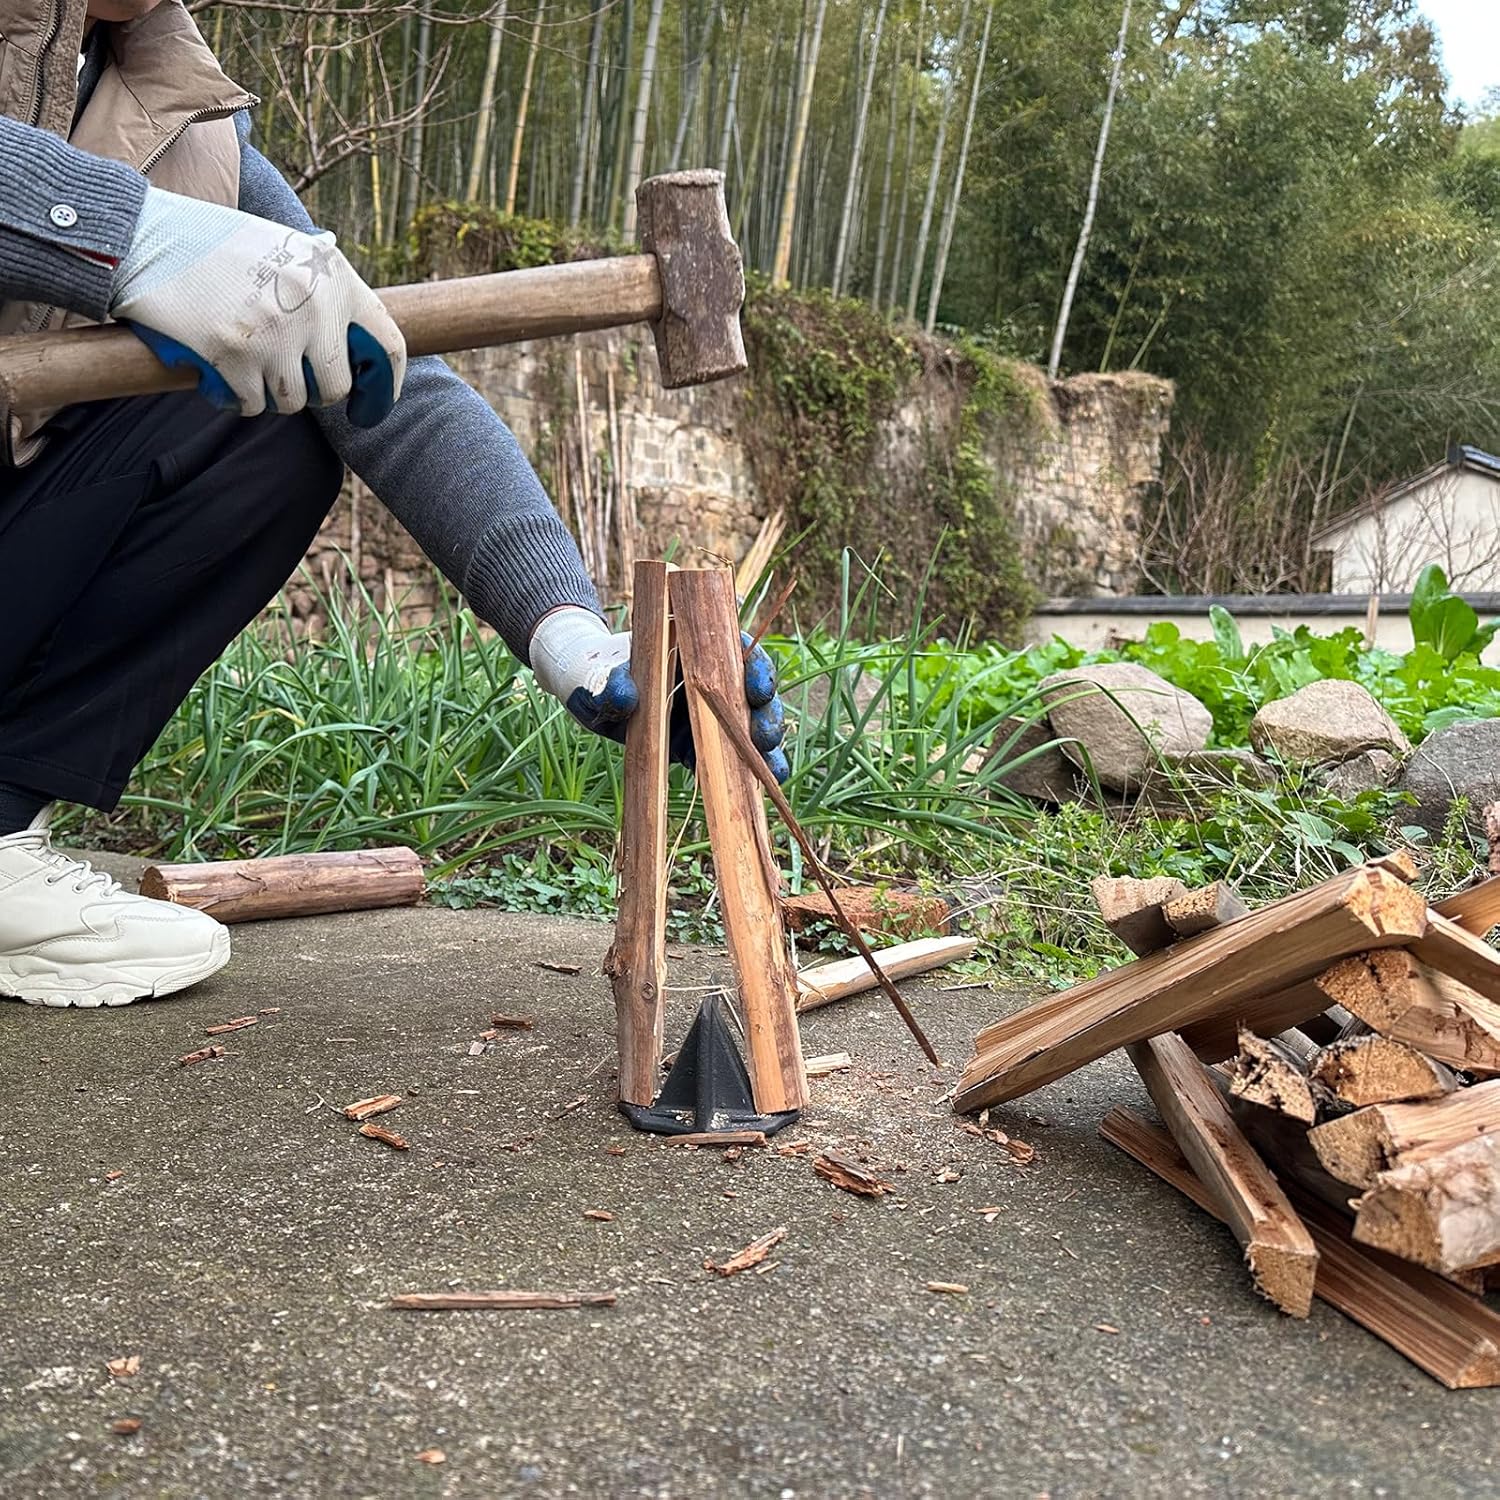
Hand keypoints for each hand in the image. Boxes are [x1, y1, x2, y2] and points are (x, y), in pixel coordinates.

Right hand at [109, 186, 405, 425]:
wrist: (144, 235)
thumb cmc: (215, 245)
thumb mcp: (284, 247)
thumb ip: (322, 285)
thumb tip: (362, 335)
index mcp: (334, 274)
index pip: (388, 345)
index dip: (385, 386)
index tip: (371, 405)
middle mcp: (312, 303)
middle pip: (336, 386)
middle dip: (315, 393)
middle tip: (290, 380)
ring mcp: (273, 331)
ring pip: (293, 401)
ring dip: (270, 394)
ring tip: (248, 367)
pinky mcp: (233, 354)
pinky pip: (252, 405)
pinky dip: (236, 398)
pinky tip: (220, 374)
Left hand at [528, 608, 789, 781]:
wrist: (588, 690)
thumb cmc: (597, 672)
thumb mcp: (600, 677)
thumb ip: (613, 685)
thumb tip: (626, 698)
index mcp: (692, 646)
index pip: (735, 648)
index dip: (755, 667)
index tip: (756, 690)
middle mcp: (710, 675)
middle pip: (753, 689)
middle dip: (766, 713)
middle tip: (763, 736)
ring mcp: (709, 709)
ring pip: (750, 723)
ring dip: (765, 745)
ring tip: (773, 769)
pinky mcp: (701, 740)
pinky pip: (731, 754)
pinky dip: (749, 769)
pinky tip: (765, 784)